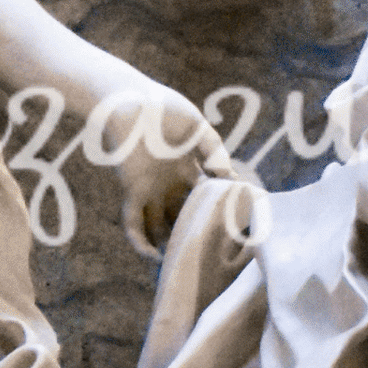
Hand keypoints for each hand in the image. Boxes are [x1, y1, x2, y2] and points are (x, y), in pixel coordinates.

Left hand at [116, 83, 238, 257]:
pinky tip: (151, 256)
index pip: (206, 198)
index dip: (219, 212)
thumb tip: (227, 178)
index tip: (236, 229)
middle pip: (183, 218)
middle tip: (208, 258)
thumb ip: (215, 151)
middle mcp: (170, 184)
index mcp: (188, 169)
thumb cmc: (164, 108)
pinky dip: (140, 241)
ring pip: (159, 227)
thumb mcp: (197, 128)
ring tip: (180, 267)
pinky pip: (134, 222)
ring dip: (167, 246)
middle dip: (193, 237)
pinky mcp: (132, 191)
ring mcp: (151, 190)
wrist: (130, 100)